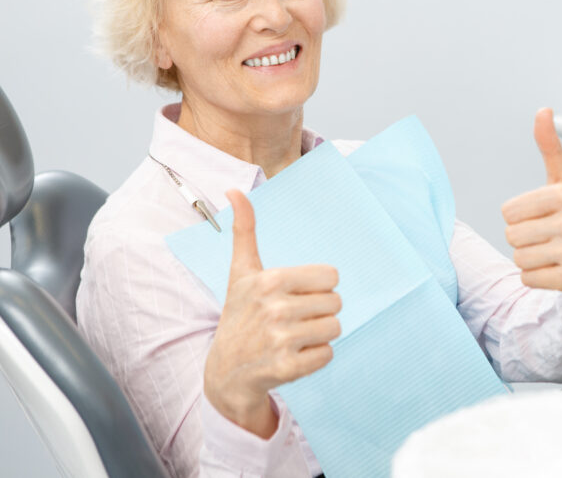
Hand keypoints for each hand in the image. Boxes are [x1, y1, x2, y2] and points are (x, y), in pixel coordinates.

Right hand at [203, 189, 341, 437]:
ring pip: (335, 328)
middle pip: (336, 302)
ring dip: (319, 335)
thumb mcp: (241, 272)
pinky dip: (315, 357)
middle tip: (292, 319)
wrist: (226, 372)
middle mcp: (275, 308)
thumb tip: (235, 189)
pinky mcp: (288, 368)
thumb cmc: (240, 314)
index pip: (331, 276)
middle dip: (319, 311)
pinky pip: (328, 354)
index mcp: (270, 279)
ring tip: (293, 337)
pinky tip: (292, 356)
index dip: (318, 286)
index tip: (294, 295)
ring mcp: (281, 340)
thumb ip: (244, 230)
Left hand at [501, 108, 561, 312]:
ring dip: (531, 259)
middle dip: (525, 240)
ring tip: (554, 253)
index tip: (543, 217)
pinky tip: (557, 269)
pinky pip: (529, 279)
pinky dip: (537, 277)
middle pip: (511, 236)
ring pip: (519, 258)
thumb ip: (550, 147)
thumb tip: (543, 111)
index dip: (521, 217)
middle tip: (549, 237)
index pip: (508, 212)